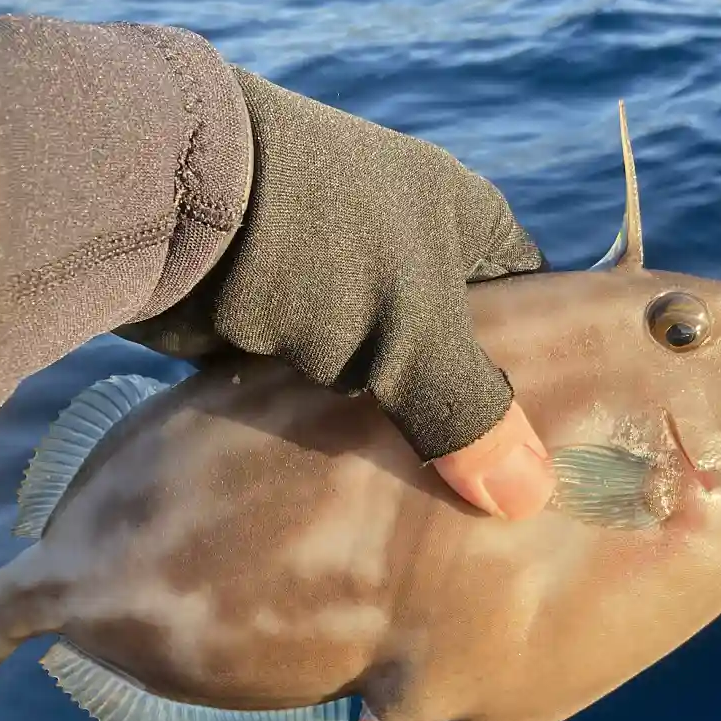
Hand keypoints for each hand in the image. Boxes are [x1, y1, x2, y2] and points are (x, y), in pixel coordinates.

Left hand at [117, 68, 555, 518]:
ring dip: (392, 433)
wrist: (166, 204)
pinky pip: (320, 392)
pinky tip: (352, 492)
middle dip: (466, 419)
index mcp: (459, 218)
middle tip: (495, 503)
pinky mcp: (271, 325)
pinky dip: (331, 433)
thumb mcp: (415, 329)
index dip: (548, 368)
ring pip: (383, 378)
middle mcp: (401, 248)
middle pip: (454, 349)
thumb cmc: (319, 242)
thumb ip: (470, 414)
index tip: (554, 449)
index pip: (530, 299)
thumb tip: (529, 499)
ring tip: (430, 516)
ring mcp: (332, 286)